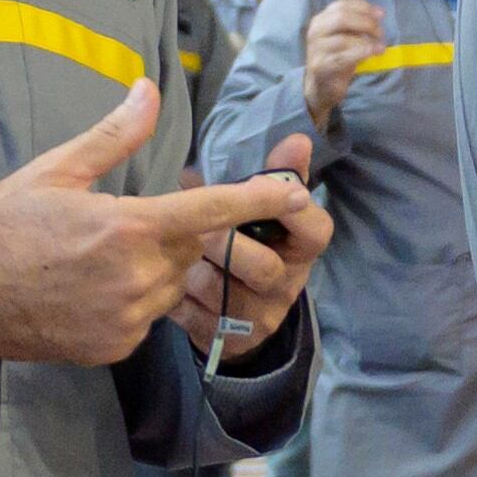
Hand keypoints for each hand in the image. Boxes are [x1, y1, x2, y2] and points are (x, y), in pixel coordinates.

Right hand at [0, 79, 309, 369]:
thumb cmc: (3, 224)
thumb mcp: (57, 168)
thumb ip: (115, 135)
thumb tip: (149, 91)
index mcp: (129, 226)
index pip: (211, 210)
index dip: (258, 198)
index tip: (296, 190)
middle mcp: (138, 277)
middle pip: (191, 249)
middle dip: (172, 232)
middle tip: (123, 221)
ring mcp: (129, 317)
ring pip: (171, 285)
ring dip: (154, 268)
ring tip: (96, 257)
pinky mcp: (118, 346)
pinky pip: (147, 317)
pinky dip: (133, 300)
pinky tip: (90, 288)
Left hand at [171, 131, 330, 359]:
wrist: (233, 312)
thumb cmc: (246, 241)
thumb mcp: (262, 208)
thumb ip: (275, 173)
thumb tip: (299, 137)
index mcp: (303, 248)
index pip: (314, 228)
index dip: (285, 209)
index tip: (253, 189)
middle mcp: (289, 285)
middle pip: (262, 263)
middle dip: (220, 242)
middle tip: (193, 227)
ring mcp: (260, 316)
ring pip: (220, 291)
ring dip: (189, 268)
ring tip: (171, 254)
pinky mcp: (227, 338)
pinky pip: (193, 316)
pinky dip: (173, 295)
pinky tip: (163, 281)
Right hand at [300, 0, 386, 126]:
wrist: (320, 85)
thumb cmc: (337, 57)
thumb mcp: (346, 36)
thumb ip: (357, 23)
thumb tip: (379, 13)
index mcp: (322, 19)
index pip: (342, 5)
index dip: (364, 7)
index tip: (381, 15)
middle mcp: (316, 30)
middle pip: (342, 17)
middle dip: (366, 23)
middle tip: (381, 33)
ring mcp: (317, 48)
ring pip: (343, 39)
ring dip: (367, 42)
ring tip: (380, 47)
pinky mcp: (321, 65)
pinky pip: (343, 57)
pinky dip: (361, 54)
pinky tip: (373, 54)